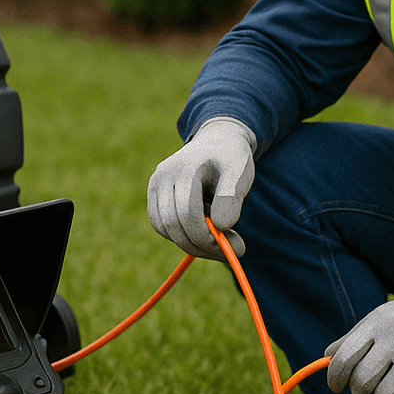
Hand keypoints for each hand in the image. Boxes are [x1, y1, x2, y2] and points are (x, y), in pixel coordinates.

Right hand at [146, 117, 255, 259]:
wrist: (217, 140)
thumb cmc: (231, 157)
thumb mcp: (239, 171)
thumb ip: (231, 197)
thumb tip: (221, 227)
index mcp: (185, 168)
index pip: (187, 213)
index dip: (208, 237)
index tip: (236, 247)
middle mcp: (163, 175)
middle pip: (173, 224)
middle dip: (202, 246)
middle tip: (230, 253)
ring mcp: (155, 184)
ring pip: (164, 229)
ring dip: (191, 244)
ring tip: (218, 242)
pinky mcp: (154, 194)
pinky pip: (161, 225)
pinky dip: (181, 235)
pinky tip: (204, 231)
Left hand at [325, 278, 393, 393]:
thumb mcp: (385, 318)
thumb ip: (355, 337)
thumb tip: (326, 358)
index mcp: (379, 323)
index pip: (343, 358)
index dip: (334, 377)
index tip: (335, 386)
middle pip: (361, 383)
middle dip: (359, 392)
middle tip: (366, 389)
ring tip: (392, 388)